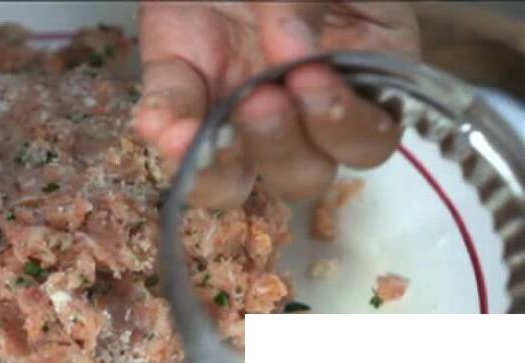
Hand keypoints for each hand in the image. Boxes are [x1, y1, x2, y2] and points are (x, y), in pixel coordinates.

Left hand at [134, 2, 418, 207]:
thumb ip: (309, 6)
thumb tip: (293, 51)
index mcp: (359, 76)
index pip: (367, 139)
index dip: (343, 126)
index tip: (310, 78)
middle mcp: (300, 111)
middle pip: (304, 175)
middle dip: (282, 148)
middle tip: (261, 100)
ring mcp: (236, 113)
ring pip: (233, 182)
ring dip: (218, 168)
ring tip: (199, 133)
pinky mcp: (180, 96)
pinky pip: (169, 128)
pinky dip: (163, 128)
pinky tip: (158, 123)